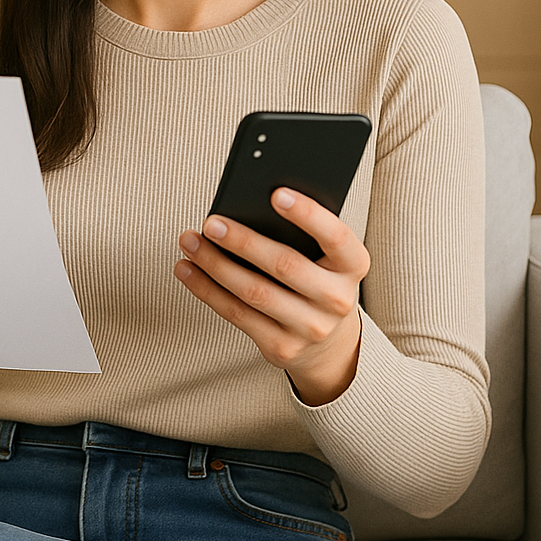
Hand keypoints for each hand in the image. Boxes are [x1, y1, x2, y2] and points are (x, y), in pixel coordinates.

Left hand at [174, 188, 368, 404]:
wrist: (330, 342)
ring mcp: (310, 328)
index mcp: (353, 265)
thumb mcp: (326, 257)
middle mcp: (337, 299)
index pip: (336, 236)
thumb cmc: (319, 278)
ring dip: (215, 265)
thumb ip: (302, 233)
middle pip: (285, 266)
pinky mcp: (282, 347)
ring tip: (190, 241)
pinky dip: (206, 290)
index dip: (308, 214)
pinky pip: (237, 315)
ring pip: (254, 293)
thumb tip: (247, 204)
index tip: (275, 193)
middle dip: (244, 242)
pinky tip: (187, 269)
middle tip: (212, 222)